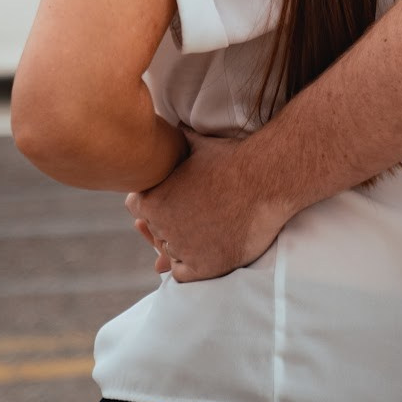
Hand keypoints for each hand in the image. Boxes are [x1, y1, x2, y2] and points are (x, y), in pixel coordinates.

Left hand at [125, 131, 289, 282]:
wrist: (266, 179)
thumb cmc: (232, 159)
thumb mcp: (197, 144)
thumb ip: (177, 141)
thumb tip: (170, 126)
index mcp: (154, 199)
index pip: (136, 207)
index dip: (153, 202)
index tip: (169, 198)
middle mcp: (163, 227)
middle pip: (155, 229)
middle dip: (169, 221)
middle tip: (191, 212)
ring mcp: (183, 249)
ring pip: (170, 252)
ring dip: (181, 243)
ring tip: (202, 227)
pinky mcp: (204, 267)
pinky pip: (183, 274)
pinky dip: (190, 264)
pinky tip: (204, 248)